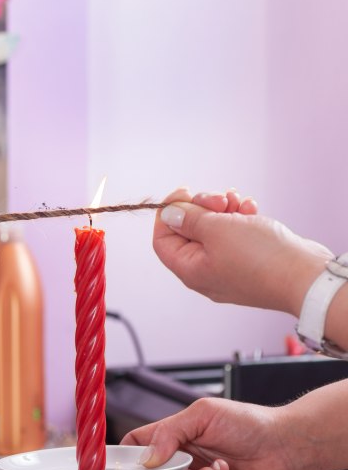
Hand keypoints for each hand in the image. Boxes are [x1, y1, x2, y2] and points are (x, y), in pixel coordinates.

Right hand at [121, 398, 297, 469]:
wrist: (283, 445)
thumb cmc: (246, 422)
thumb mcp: (202, 414)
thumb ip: (170, 432)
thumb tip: (149, 456)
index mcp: (175, 435)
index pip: (139, 444)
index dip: (128, 454)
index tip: (123, 462)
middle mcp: (184, 458)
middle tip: (173, 466)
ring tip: (207, 469)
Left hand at [154, 188, 332, 314]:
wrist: (306, 275)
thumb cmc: (260, 256)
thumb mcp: (216, 229)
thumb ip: (188, 219)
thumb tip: (169, 214)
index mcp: (190, 270)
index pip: (162, 240)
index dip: (168, 214)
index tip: (183, 193)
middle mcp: (206, 271)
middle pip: (188, 231)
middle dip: (202, 207)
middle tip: (218, 199)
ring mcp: (228, 266)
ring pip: (214, 229)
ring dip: (223, 209)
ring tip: (237, 201)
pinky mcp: (250, 260)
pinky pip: (236, 234)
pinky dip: (240, 218)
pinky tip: (251, 209)